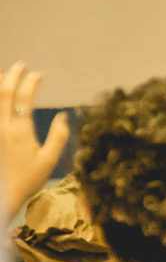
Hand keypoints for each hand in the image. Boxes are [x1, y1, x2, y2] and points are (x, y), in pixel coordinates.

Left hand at [0, 63, 68, 221]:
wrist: (1, 196)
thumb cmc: (27, 180)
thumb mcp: (49, 161)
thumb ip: (58, 137)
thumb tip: (63, 116)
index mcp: (20, 132)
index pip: (24, 99)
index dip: (31, 83)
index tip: (38, 74)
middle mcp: (3, 127)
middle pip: (3, 94)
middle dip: (12, 76)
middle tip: (20, 65)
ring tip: (4, 74)